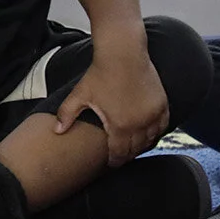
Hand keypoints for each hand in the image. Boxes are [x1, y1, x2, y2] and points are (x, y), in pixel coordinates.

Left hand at [54, 47, 168, 165]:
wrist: (122, 54)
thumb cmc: (100, 74)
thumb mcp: (80, 95)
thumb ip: (66, 114)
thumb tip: (56, 130)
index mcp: (120, 126)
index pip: (119, 153)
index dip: (114, 161)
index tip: (110, 163)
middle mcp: (140, 124)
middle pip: (136, 149)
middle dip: (127, 155)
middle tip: (121, 157)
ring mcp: (153, 115)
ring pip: (151, 139)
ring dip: (143, 145)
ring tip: (134, 147)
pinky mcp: (162, 105)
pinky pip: (163, 126)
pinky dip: (156, 132)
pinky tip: (149, 133)